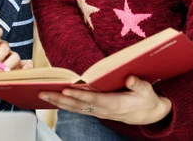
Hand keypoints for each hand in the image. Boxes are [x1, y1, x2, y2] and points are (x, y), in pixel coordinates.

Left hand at [39, 76, 171, 124]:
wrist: (149, 115)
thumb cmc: (146, 100)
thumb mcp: (147, 91)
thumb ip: (138, 85)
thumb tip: (129, 78)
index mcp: (115, 104)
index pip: (94, 99)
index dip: (80, 95)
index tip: (67, 89)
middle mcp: (103, 109)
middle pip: (78, 105)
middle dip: (60, 99)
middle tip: (43, 93)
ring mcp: (99, 112)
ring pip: (75, 108)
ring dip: (58, 102)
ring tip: (43, 95)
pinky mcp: (96, 111)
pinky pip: (78, 109)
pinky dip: (65, 104)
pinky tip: (54, 99)